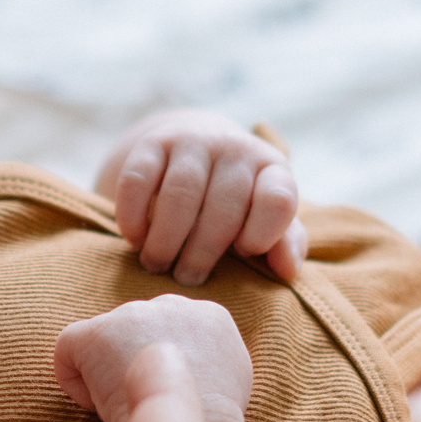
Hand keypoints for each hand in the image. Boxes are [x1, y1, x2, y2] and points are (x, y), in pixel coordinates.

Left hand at [56, 294, 251, 421]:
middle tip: (145, 401)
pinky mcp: (98, 333)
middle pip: (136, 333)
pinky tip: (97, 408)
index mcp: (211, 319)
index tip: (168, 396)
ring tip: (127, 406)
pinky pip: (68, 350)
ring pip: (104, 344)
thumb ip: (206, 365)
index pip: (173, 333)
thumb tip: (185, 368)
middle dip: (134, 364)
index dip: (165, 369)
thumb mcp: (229, 385)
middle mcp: (174, 306)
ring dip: (110, 376)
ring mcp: (135, 315)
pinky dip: (75, 382)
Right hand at [96, 110, 304, 284]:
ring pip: (180, 194)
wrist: (193, 149)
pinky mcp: (152, 142)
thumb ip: (282, 244)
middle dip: (203, 251)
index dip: (262, 234)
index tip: (244, 253)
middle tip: (188, 280)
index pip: (278, 200)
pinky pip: (139, 179)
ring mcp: (193, 141)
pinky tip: (135, 240)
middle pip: (224, 205)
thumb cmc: (236, 203)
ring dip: (166, 239)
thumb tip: (287, 270)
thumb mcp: (265, 220)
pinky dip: (133, 216)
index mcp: (271, 169)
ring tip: (157, 265)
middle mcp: (235, 149)